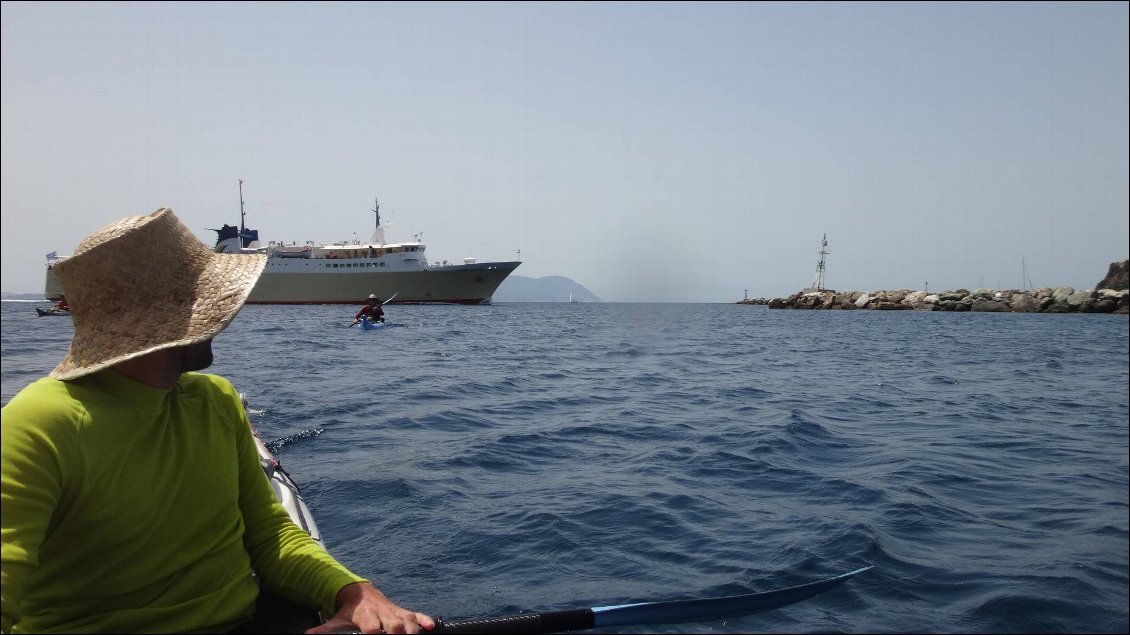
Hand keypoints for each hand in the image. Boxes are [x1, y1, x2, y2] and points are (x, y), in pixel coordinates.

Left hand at [305, 582, 433, 633]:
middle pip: (394, 624)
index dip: (374, 634)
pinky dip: (423, 620)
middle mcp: (382, 613)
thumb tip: (307, 634)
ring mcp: (394, 611)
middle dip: (398, 633)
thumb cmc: (348, 613)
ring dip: (413, 630)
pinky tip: (430, 627)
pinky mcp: (402, 611)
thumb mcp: (336, 621)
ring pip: (408, 619)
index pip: (372, 628)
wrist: (360, 593)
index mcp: (366, 616)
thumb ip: (324, 631)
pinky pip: (416, 614)